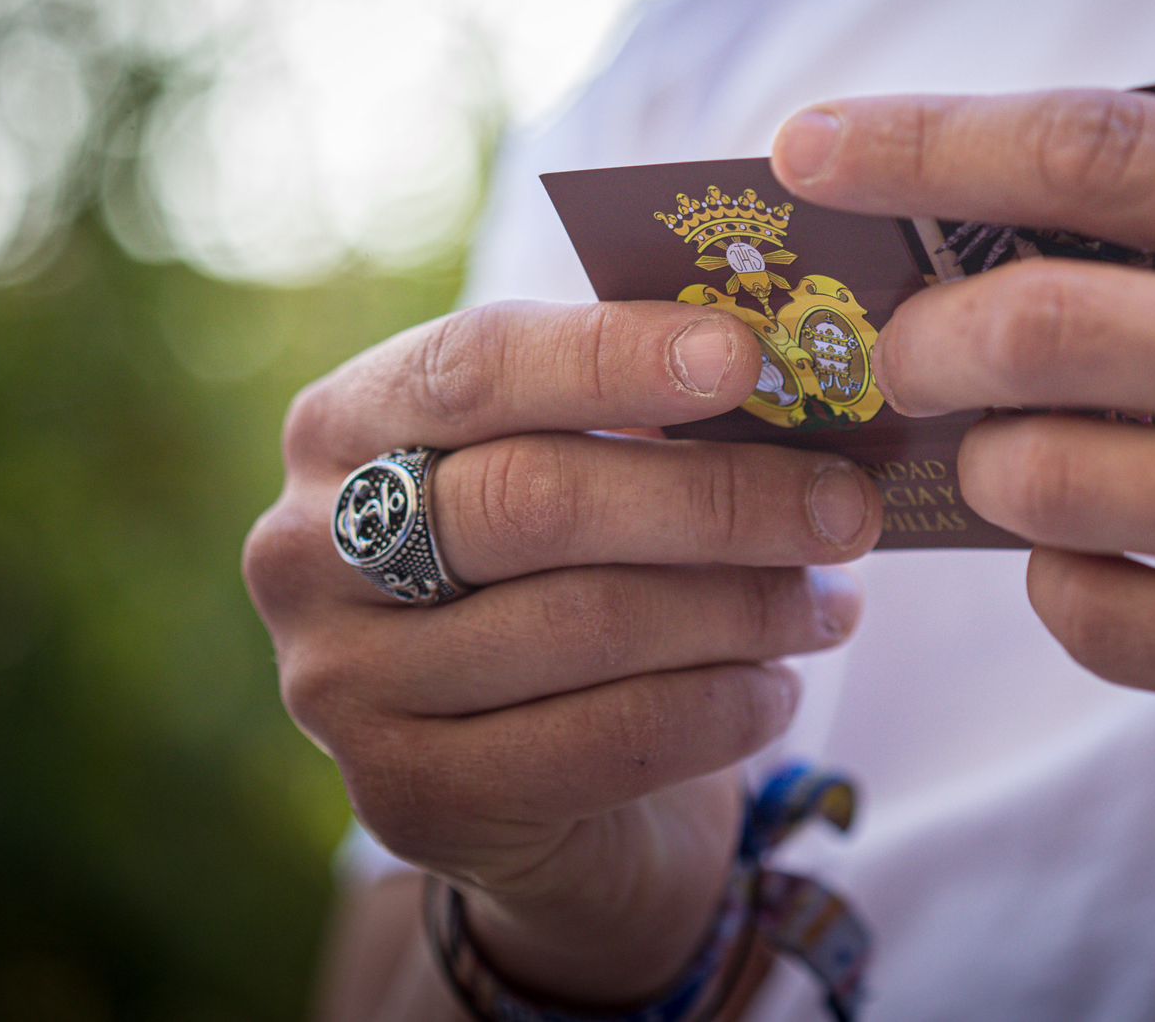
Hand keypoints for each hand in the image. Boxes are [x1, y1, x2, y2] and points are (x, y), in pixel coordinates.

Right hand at [242, 301, 878, 1002]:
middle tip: (847, 507)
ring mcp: (340, 684)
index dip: (613, 357)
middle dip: (716, 499)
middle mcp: (307, 548)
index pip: (476, 364)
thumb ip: (645, 415)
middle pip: (534, 500)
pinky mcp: (407, 799)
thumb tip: (797, 366)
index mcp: (345, 422)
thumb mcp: (582, 474)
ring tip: (831, 601)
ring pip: (581, 624)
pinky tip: (778, 689)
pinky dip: (718, 709)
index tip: (745, 357)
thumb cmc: (566, 579)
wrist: (531, 795)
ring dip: (740, 608)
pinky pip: (601, 741)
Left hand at [771, 0, 1154, 777]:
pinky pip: (1104, 619)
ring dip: (982, 462)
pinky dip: (1054, 580)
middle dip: (922, 335)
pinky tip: (1088, 549)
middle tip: (900, 342)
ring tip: (1006, 443)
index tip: (811, 147)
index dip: (930, 141)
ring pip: (1054, 483)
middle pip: (1045, 325)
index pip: (1109, 151)